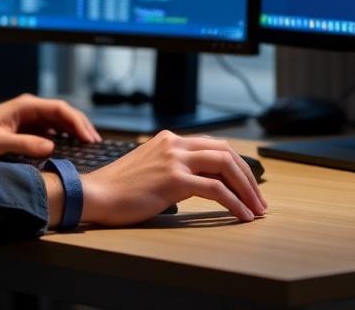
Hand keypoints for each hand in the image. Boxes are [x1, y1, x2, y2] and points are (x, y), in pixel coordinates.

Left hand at [0, 93, 100, 163]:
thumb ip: (24, 144)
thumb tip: (52, 148)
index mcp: (25, 106)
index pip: (59, 109)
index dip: (77, 122)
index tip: (89, 138)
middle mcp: (29, 109)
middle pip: (64, 113)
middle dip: (81, 126)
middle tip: (96, 143)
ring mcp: (28, 119)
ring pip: (59, 122)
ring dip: (74, 132)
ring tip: (88, 146)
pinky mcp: (25, 129)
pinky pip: (50, 131)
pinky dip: (63, 138)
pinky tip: (70, 149)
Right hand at [79, 131, 267, 224]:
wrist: (96, 194)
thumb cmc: (119, 188)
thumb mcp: (150, 168)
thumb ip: (173, 167)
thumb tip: (198, 182)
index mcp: (169, 139)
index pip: (214, 145)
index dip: (236, 165)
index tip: (247, 185)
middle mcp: (174, 144)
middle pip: (226, 152)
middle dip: (248, 176)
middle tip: (258, 199)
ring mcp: (175, 159)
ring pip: (226, 166)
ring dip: (247, 189)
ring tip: (256, 208)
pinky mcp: (174, 179)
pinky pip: (216, 189)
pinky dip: (234, 202)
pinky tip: (242, 215)